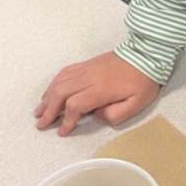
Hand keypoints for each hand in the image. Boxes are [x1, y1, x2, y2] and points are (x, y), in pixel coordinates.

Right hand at [34, 52, 160, 135]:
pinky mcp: (87, 63)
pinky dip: (54, 83)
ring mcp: (86, 68)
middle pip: (61, 92)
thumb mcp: (136, 103)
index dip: (66, 120)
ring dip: (48, 97)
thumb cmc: (143, 81)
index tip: (62, 131)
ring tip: (39, 110)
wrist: (146, 54)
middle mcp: (89, 77)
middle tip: (40, 124)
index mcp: (101, 89)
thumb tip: (96, 115)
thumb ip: (115, 114)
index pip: (75, 105)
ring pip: (60, 81)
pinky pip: (65, 72)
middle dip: (49, 110)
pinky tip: (50, 91)